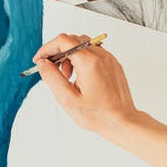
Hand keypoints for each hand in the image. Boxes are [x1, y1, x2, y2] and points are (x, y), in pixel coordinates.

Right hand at [32, 33, 166, 166]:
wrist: (127, 126)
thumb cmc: (101, 119)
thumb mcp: (69, 101)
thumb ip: (53, 79)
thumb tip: (44, 63)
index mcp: (90, 60)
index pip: (62, 40)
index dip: (47, 48)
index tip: (39, 62)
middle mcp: (102, 55)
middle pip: (74, 39)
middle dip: (60, 53)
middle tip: (55, 73)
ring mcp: (111, 60)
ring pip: (85, 46)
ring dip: (72, 59)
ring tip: (69, 82)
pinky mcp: (115, 67)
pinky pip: (94, 56)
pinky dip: (83, 64)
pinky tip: (83, 84)